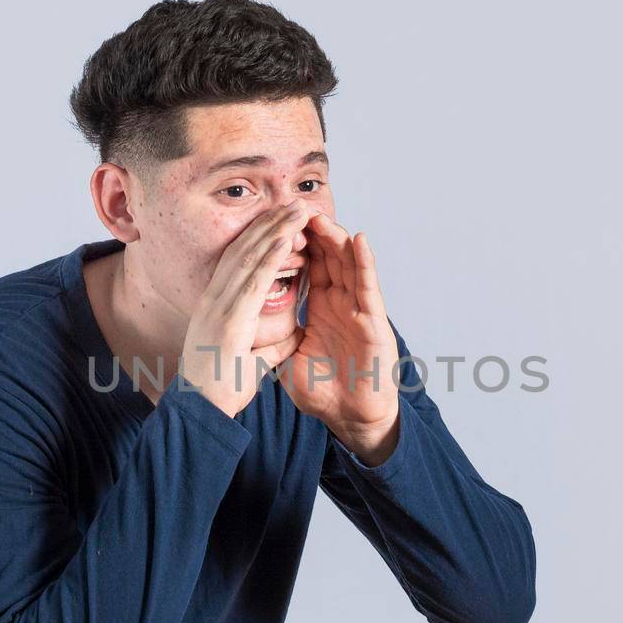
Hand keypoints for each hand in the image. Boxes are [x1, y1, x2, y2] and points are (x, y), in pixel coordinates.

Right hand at [179, 204, 311, 417]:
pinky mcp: (230, 319)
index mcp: (216, 306)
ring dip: (275, 230)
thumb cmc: (220, 391)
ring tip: (297, 210)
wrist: (200, 412)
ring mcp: (219, 307)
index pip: (239, 262)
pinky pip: (253, 280)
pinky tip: (287, 238)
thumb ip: (271, 344)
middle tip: (293, 203)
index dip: (260, 237)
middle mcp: (214, 299)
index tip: (281, 220)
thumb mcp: (252, 361)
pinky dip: (270, 256)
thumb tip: (294, 333)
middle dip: (269, 223)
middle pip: (244, 250)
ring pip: (249, 257)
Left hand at [280, 213, 400, 462]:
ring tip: (321, 215)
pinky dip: (366, 263)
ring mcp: (360, 310)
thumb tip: (247, 331)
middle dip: (313, 231)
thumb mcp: (291, 360)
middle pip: (328, 257)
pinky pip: (370, 287)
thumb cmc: (327, 391)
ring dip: (337, 238)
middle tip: (295, 205)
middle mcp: (342, 304)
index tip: (276, 220)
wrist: (352, 418)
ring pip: (349, 264)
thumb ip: (277, 339)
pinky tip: (359, 241)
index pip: (308, 266)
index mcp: (322, 308)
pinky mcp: (375, 323)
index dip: (293, 244)